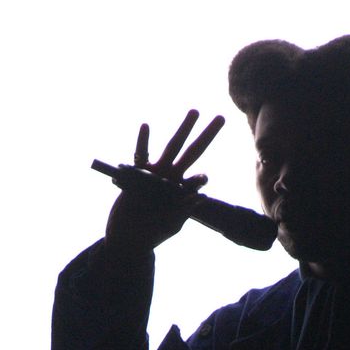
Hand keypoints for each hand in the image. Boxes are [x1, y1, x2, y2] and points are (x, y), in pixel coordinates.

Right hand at [104, 111, 224, 257]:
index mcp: (181, 191)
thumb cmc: (151, 233)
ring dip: (184, 129)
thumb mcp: (171, 225)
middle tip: (221, 118)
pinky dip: (143, 141)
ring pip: (173, 147)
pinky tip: (146, 126)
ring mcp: (155, 173)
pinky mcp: (137, 173)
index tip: (202, 179)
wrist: (128, 238)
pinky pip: (141, 154)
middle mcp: (171, 177)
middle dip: (206, 136)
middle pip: (192, 152)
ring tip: (195, 112)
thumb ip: (184, 211)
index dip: (201, 178)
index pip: (197, 179)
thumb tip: (200, 196)